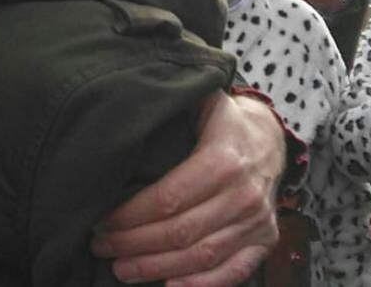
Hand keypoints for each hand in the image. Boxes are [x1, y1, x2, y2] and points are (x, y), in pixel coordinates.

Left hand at [92, 91, 283, 285]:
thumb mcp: (198, 102)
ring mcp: (257, 220)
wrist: (269, 135)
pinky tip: (170, 286)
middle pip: (180, 231)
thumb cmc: (220, 121)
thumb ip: (167, 107)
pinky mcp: (266, 239)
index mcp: (223, 159)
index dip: (130, 216)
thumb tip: (119, 112)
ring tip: (123, 269)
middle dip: (134, 244)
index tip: (101, 221)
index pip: (167, 198)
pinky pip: (235, 271)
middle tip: (102, 247)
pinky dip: (203, 285)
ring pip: (202, 255)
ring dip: (157, 268)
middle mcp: (243, 194)